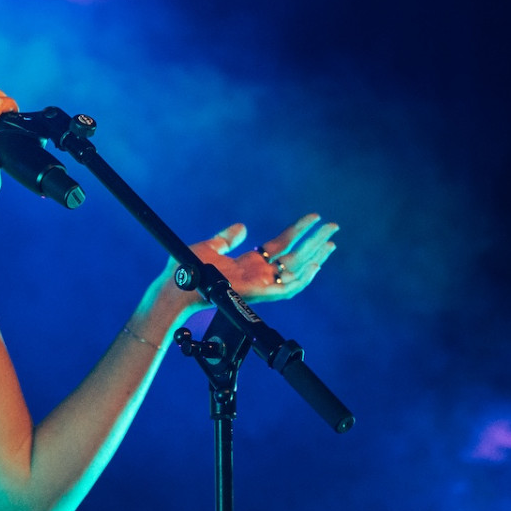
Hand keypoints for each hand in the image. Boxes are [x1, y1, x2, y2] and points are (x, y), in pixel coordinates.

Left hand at [172, 214, 338, 306]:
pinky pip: (287, 289)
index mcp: (250, 264)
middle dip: (315, 242)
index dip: (299, 230)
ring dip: (315, 257)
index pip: (282, 245)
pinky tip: (315, 265)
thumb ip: (227, 239)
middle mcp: (258, 275)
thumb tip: (242, 227)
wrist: (176, 286)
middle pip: (295, 256)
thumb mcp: (210, 247)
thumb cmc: (186, 270)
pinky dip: (302, 278)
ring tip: (331, 242)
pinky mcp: (257, 294)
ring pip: (296, 271)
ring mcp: (260, 285)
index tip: (314, 217)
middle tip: (334, 227)